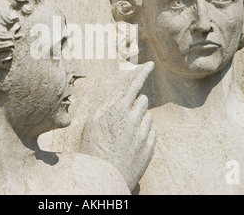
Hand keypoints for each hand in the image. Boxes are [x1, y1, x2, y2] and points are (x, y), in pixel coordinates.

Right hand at [79, 61, 155, 190]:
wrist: (104, 178)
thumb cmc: (93, 150)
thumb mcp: (92, 124)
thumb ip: (107, 107)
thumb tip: (119, 96)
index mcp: (117, 110)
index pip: (134, 85)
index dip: (143, 73)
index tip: (150, 65)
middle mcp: (133, 119)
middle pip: (142, 100)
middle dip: (134, 104)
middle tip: (122, 118)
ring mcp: (143, 134)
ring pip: (147, 116)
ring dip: (139, 120)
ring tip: (124, 135)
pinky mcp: (150, 147)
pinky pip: (151, 133)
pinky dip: (144, 134)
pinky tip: (131, 144)